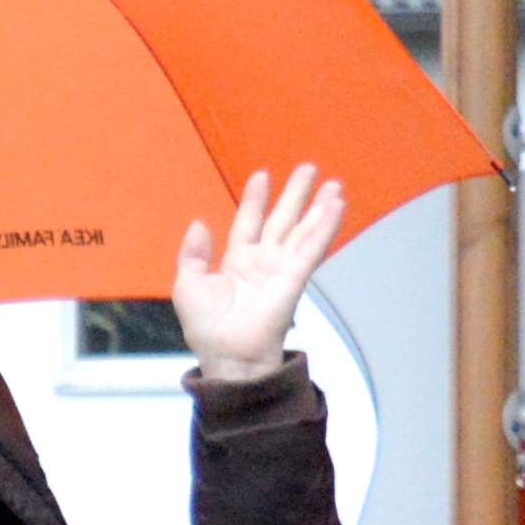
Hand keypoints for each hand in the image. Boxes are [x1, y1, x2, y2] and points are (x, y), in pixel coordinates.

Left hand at [167, 163, 350, 387]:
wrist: (228, 356)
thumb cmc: (207, 328)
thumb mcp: (188, 285)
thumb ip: (193, 254)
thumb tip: (199, 223)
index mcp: (237, 262)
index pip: (248, 223)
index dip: (255, 200)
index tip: (262, 176)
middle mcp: (262, 262)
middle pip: (282, 221)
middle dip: (295, 195)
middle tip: (309, 169)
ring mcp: (281, 269)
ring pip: (303, 231)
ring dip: (319, 207)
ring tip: (333, 183)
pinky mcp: (295, 278)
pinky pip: (312, 248)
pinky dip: (324, 227)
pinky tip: (336, 206)